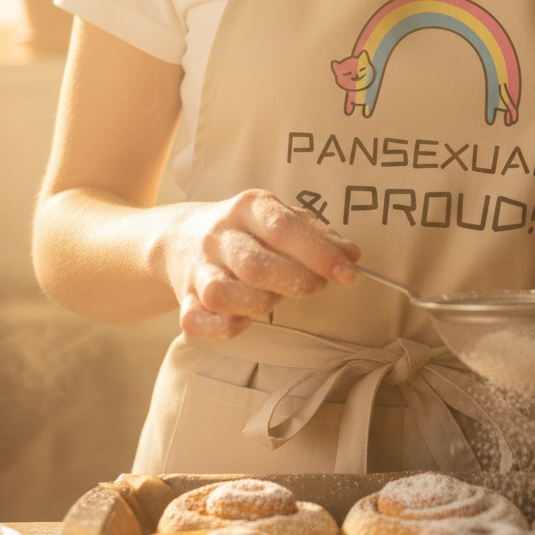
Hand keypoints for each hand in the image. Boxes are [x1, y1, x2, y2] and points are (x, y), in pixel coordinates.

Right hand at [166, 189, 359, 340]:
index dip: (319, 253)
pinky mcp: (184, 300)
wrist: (182, 236)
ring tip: (273, 297)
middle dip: (295, 282)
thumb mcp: (282, 219)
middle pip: (254, 265)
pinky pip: (202, 323)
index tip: (348, 273)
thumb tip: (352, 255)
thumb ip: (319, 235)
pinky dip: (228, 327)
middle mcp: (219, 235)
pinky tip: (245, 317)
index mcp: (248, 207)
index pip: (284, 228)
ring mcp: (197, 268)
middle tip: (317, 286)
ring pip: (223, 295)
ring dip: (260, 304)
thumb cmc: (247, 230)